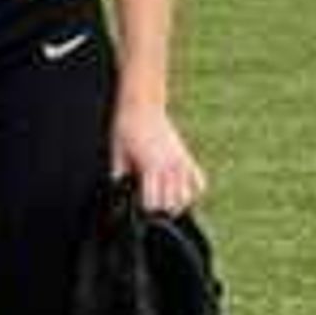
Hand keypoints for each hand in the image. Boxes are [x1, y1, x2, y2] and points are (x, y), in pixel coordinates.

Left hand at [113, 92, 203, 216]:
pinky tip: (181, 191)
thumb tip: (118, 190)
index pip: (153, 203)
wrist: (142, 104)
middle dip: (159, 210)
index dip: (144, 211)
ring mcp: (181, 162)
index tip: (136, 209)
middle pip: (172, 204)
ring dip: (176, 204)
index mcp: (151, 167)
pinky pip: (199, 182)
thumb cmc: (127, 126)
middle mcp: (169, 167)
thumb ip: (119, 173)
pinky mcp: (187, 157)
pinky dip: (193, 191)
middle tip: (148, 207)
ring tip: (164, 202)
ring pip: (187, 197)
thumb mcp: (116, 151)